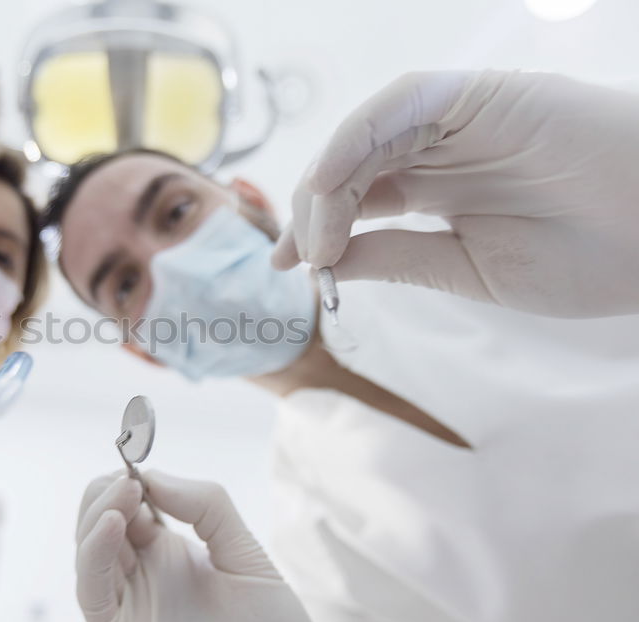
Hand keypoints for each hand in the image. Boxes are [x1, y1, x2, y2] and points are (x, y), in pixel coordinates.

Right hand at [75, 471, 335, 621]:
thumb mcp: (246, 553)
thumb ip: (207, 506)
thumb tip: (155, 474)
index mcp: (169, 554)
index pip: (129, 508)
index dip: (127, 481)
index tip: (136, 464)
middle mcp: (143, 578)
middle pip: (100, 526)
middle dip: (106, 495)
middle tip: (128, 480)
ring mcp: (129, 608)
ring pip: (88, 554)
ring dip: (97, 516)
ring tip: (124, 494)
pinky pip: (92, 593)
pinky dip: (94, 554)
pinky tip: (113, 526)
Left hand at [272, 70, 638, 317]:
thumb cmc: (592, 256)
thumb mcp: (472, 271)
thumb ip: (399, 259)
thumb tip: (329, 265)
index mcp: (441, 193)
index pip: (357, 203)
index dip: (318, 230)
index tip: (288, 267)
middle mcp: (439, 152)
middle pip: (350, 170)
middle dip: (313, 212)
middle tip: (298, 258)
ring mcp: (455, 121)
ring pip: (364, 138)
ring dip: (329, 185)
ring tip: (319, 239)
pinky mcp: (475, 92)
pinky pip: (397, 105)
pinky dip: (357, 138)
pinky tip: (333, 180)